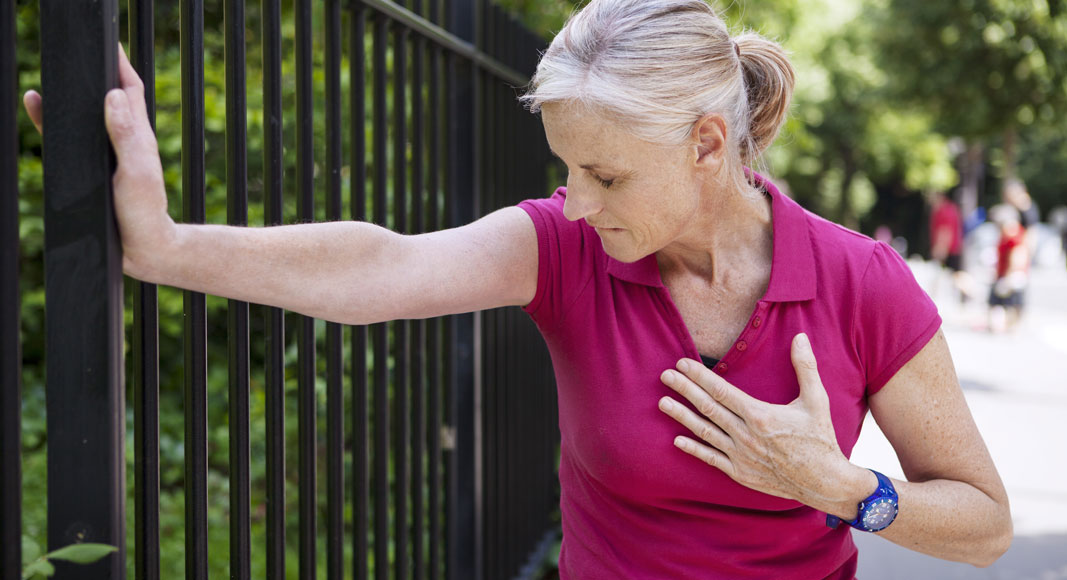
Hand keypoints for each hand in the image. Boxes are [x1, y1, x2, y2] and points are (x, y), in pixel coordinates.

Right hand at [23, 44, 174, 279]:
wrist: (142, 249)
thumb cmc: (144, 212)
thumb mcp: (136, 172)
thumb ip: (126, 136)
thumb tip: (113, 95)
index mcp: (138, 134)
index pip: (129, 88)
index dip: (119, 63)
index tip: (106, 40)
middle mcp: (123, 138)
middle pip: (108, 95)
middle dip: (95, 71)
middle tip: (77, 50)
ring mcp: (107, 152)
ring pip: (87, 113)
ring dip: (72, 93)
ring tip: (53, 72)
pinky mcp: (91, 167)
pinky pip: (69, 137)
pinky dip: (52, 119)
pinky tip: (36, 105)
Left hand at [658, 333, 868, 512]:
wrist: (824, 482)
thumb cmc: (820, 439)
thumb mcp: (816, 400)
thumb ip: (805, 367)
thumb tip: (800, 337)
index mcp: (760, 415)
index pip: (721, 391)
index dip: (699, 376)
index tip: (682, 363)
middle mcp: (746, 435)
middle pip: (708, 407)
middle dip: (684, 389)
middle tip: (664, 375)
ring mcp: (740, 456)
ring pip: (705, 432)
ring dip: (682, 416)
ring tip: (662, 403)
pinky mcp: (740, 473)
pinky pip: (711, 458)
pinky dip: (693, 448)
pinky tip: (677, 439)